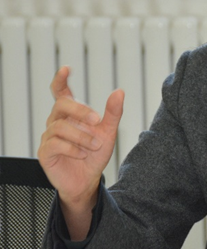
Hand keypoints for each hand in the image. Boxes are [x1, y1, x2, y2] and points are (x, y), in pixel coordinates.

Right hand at [37, 66, 123, 238]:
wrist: (87, 180)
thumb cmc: (95, 154)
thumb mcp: (108, 132)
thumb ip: (113, 113)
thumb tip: (119, 91)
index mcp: (71, 114)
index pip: (61, 92)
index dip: (61, 80)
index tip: (66, 69)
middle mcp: (57, 122)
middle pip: (62, 105)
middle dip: (80, 110)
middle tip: (96, 120)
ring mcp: (49, 136)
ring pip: (61, 127)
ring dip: (82, 136)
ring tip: (95, 145)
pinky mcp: (45, 152)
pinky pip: (55, 144)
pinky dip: (72, 148)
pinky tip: (82, 154)